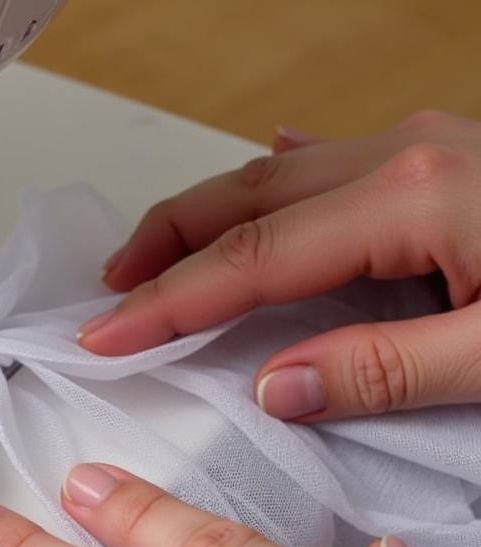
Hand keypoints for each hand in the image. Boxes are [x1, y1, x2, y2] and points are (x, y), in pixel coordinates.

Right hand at [78, 111, 480, 421]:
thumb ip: (386, 371)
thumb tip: (277, 389)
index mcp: (410, 198)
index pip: (249, 259)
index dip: (166, 302)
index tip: (107, 335)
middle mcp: (405, 158)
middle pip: (243, 198)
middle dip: (162, 244)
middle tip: (108, 290)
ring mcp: (424, 149)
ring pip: (276, 176)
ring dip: (205, 217)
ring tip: (156, 257)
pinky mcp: (445, 160)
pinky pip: (331, 163)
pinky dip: (277, 183)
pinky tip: (265, 171)